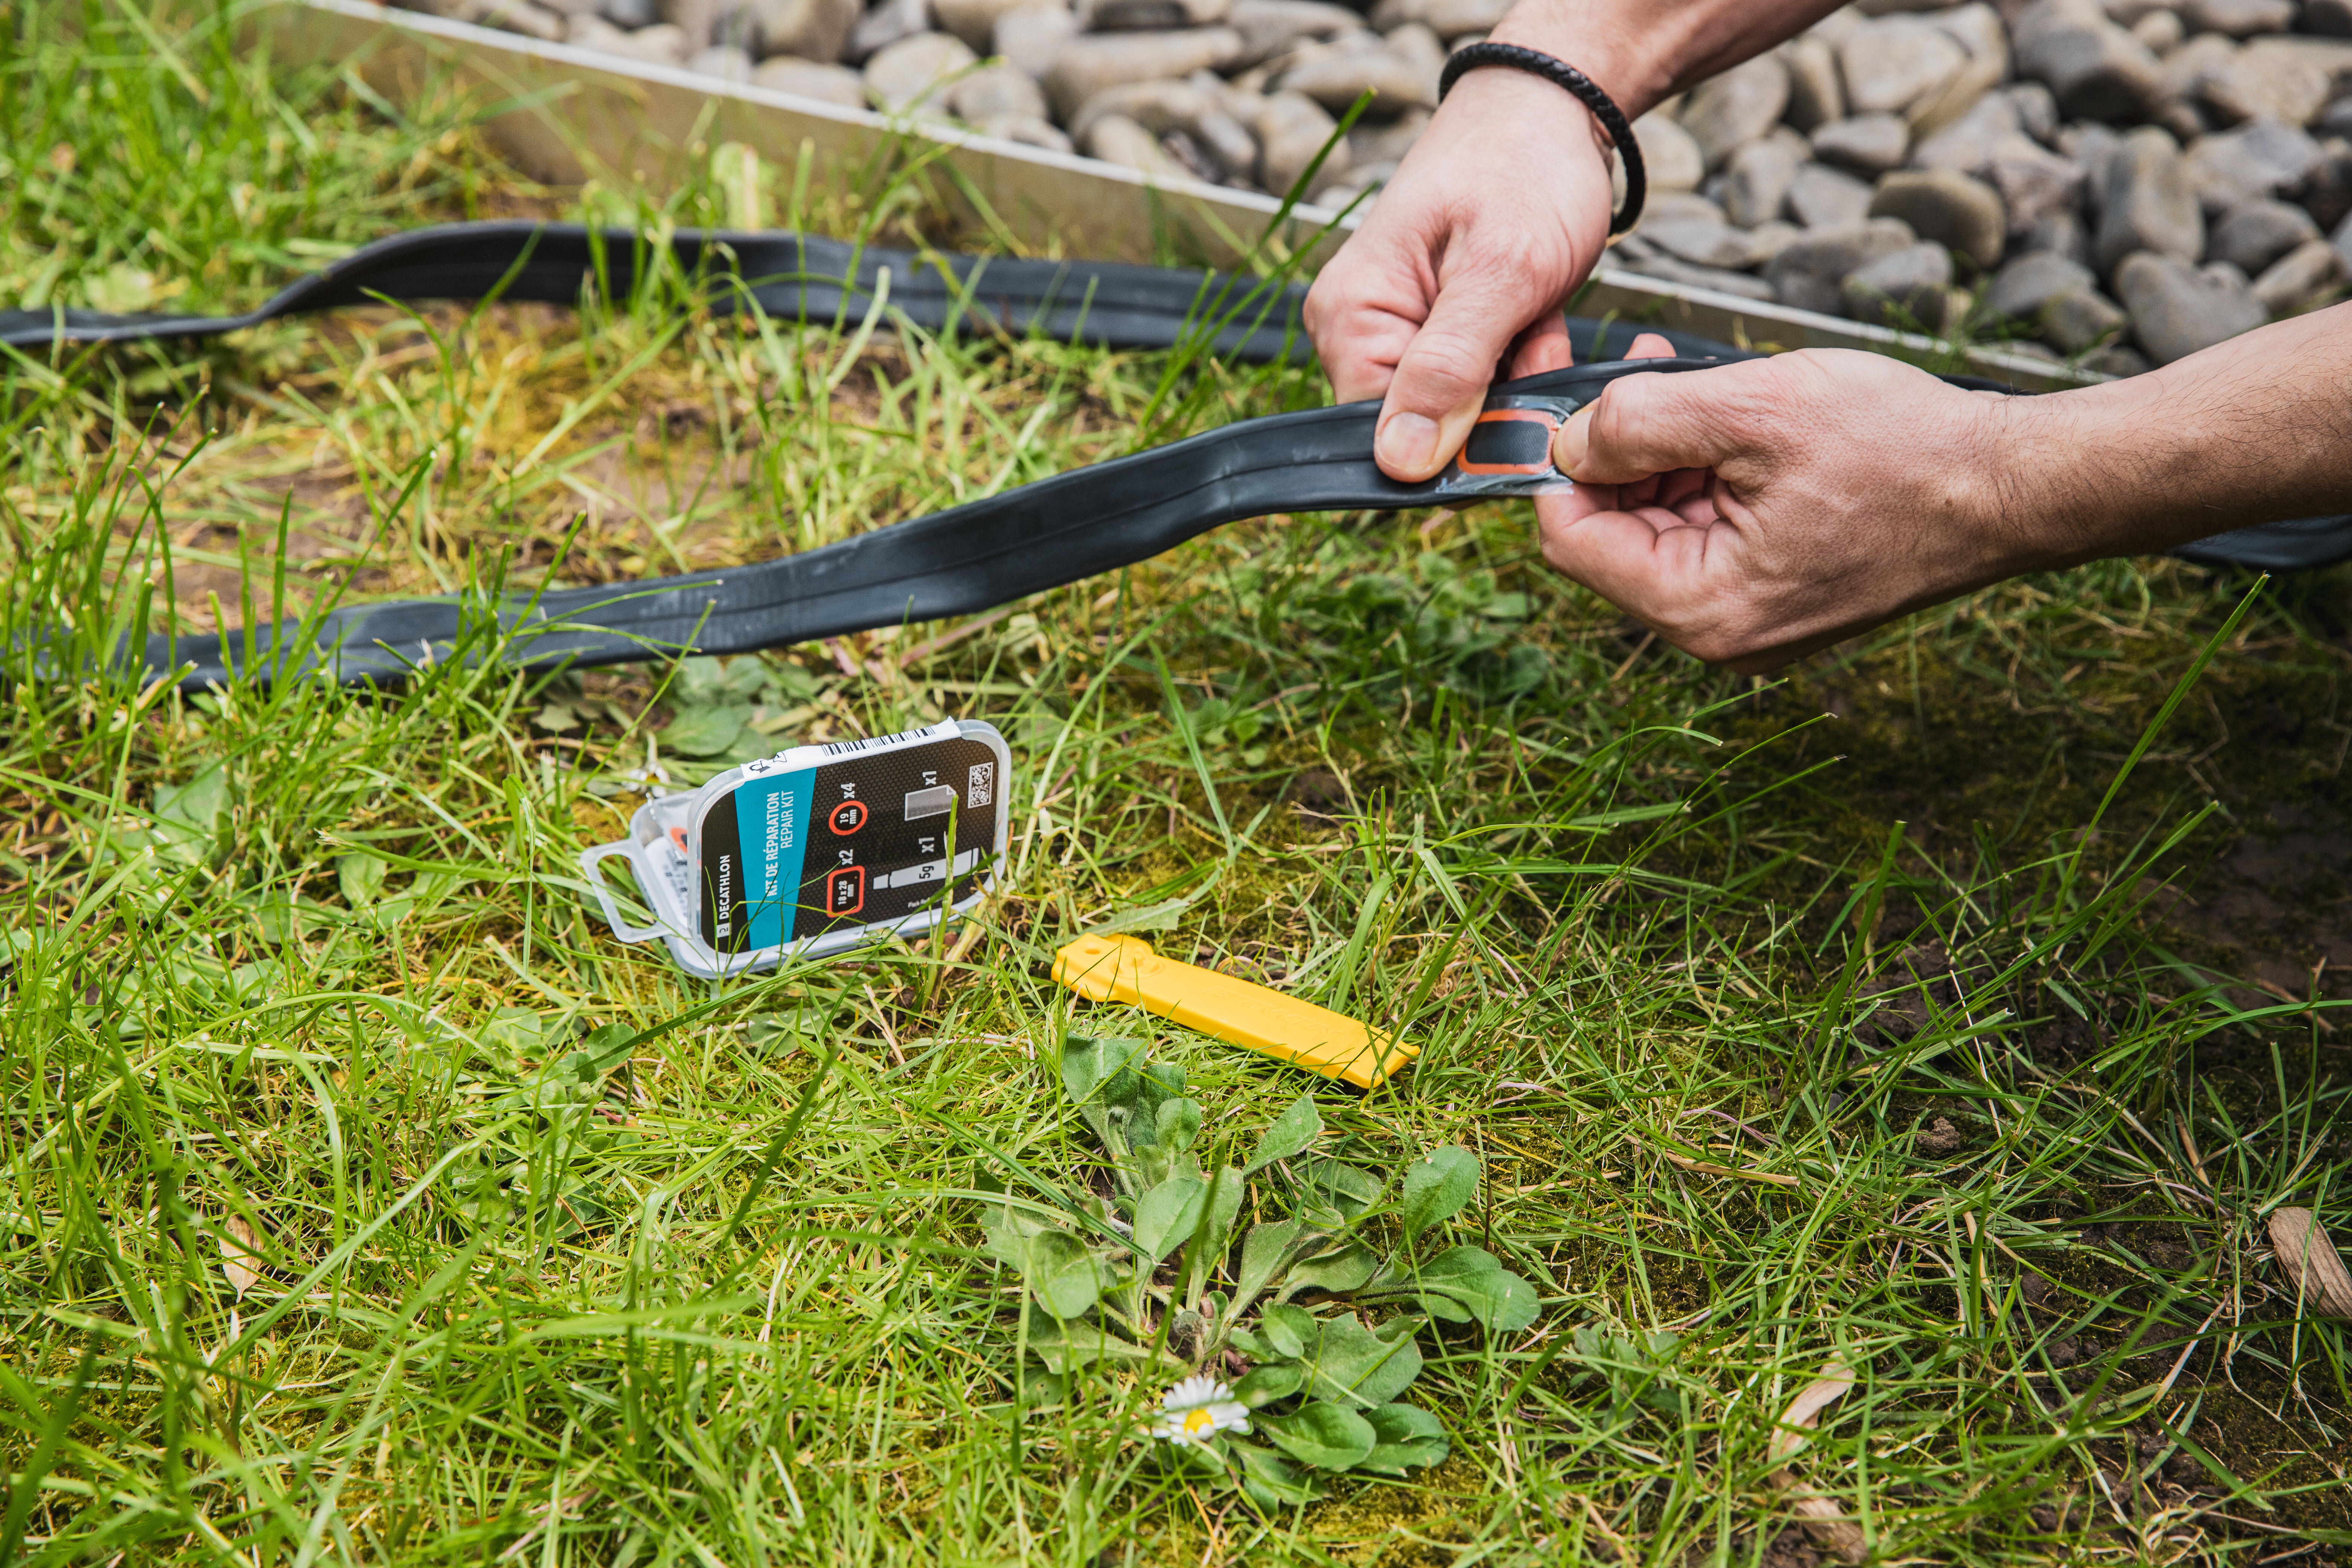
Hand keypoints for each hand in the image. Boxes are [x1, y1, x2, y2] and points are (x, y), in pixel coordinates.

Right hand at [1303, 69, 1617, 481]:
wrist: (1555, 108)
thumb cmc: (1525, 166)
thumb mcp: (1501, 271)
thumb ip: (1451, 368)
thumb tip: (1400, 461)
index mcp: (1349, 315)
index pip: (1381, 432)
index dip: (1452, 436)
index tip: (1511, 390)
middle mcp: (1358, 329)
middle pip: (1423, 425)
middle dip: (1493, 398)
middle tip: (1532, 333)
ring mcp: (1396, 330)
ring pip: (1462, 408)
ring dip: (1516, 376)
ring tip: (1537, 314)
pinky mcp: (1435, 330)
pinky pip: (1480, 383)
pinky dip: (1521, 359)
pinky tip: (1536, 316)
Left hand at [1536, 349, 2050, 672]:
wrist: (2010, 485)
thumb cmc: (1901, 447)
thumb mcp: (1755, 410)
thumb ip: (1643, 423)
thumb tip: (1569, 441)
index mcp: (1701, 608)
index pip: (1571, 539)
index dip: (1554, 461)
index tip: (1561, 389)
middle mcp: (1715, 630)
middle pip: (1611, 533)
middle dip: (1614, 448)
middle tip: (1637, 360)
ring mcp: (1747, 616)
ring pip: (1658, 523)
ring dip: (1660, 452)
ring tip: (1690, 379)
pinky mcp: (1775, 589)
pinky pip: (1707, 527)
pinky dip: (1703, 469)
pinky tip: (1728, 417)